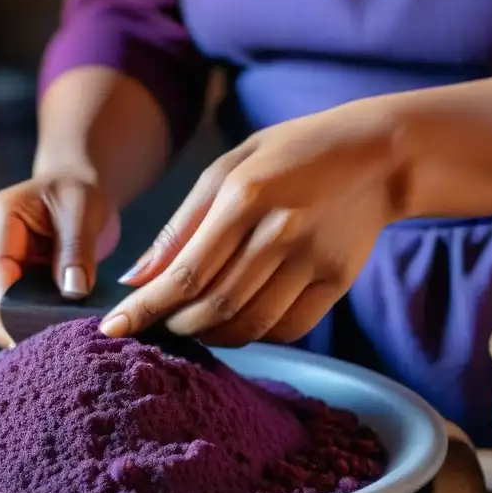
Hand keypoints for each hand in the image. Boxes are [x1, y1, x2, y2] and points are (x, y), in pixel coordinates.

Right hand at [0, 173, 119, 344]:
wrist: (68, 199)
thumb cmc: (74, 198)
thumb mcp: (85, 211)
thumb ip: (77, 249)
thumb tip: (72, 291)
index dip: (17, 303)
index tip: (48, 326)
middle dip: (18, 317)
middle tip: (58, 335)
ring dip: (13, 327)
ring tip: (51, 336)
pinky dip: (11, 331)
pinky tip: (39, 336)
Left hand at [100, 101, 402, 345]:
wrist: (378, 156)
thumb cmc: (289, 156)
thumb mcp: (228, 168)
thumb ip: (181, 225)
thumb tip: (136, 277)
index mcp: (245, 196)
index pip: (185, 272)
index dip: (145, 308)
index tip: (112, 328)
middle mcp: (281, 231)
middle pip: (214, 306)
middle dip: (174, 326)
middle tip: (154, 325)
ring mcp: (313, 260)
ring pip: (248, 326)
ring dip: (210, 336)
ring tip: (191, 324)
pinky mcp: (337, 281)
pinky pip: (286, 329)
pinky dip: (253, 336)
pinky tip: (237, 321)